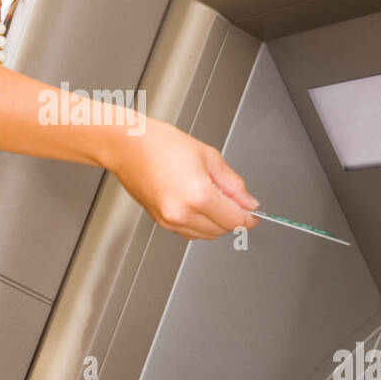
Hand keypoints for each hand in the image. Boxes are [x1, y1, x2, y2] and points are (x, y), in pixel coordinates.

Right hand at [106, 115, 258, 239]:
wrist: (127, 146)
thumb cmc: (160, 144)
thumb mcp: (208, 156)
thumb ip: (233, 183)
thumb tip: (248, 202)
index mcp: (198, 195)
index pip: (235, 219)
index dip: (249, 217)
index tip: (253, 214)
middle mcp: (182, 213)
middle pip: (222, 230)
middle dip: (232, 218)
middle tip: (232, 198)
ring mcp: (169, 220)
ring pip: (206, 235)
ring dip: (216, 222)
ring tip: (210, 195)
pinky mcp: (160, 222)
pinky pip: (189, 232)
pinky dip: (199, 223)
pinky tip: (195, 202)